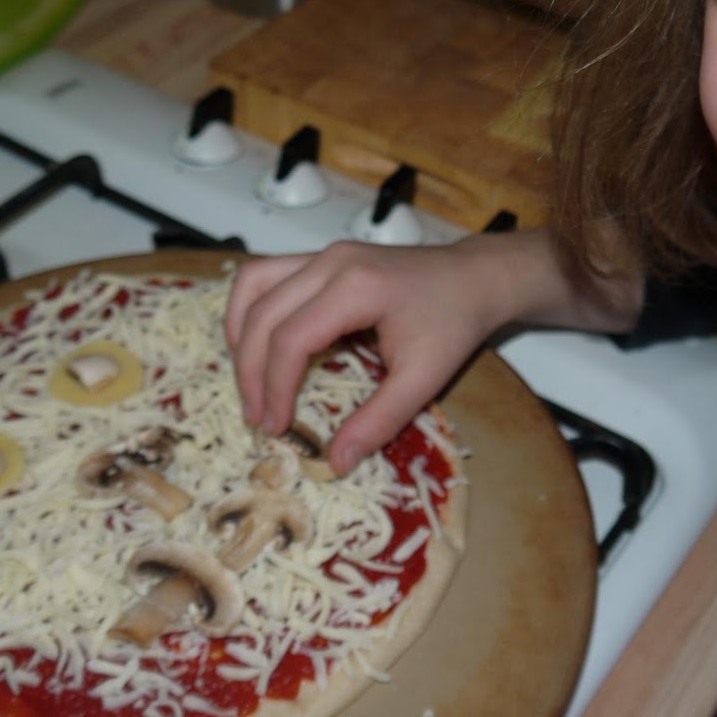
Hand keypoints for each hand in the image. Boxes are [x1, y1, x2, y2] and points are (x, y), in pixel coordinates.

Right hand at [225, 240, 516, 474]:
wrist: (475, 278)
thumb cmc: (454, 323)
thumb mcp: (424, 379)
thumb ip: (379, 421)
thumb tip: (335, 462)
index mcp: (355, 287)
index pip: (290, 338)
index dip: (274, 388)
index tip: (276, 428)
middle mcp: (330, 262)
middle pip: (263, 314)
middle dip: (250, 371)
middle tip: (257, 417)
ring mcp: (323, 254)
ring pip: (252, 286)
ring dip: (240, 334)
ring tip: (248, 381)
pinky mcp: (322, 257)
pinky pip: (266, 276)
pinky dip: (251, 311)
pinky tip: (256, 345)